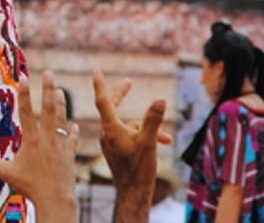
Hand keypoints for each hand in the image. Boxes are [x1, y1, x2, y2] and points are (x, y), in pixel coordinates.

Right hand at [0, 70, 77, 222]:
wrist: (56, 200)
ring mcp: (60, 146)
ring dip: (61, 105)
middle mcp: (47, 139)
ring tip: (60, 91)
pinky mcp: (69, 156)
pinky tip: (75, 125)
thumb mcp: (8, 174)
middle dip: (48, 89)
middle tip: (50, 73)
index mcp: (32, 140)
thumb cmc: (31, 187)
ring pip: (61, 120)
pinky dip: (73, 132)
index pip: (27, 112)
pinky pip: (71, 140)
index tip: (24, 78)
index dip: (25, 94)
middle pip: (48, 109)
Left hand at [92, 69, 168, 209]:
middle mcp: (107, 133)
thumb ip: (152, 120)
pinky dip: (144, 137)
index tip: (96, 69)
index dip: (100, 83)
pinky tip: (162, 143)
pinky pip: (130, 136)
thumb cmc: (138, 169)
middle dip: (122, 96)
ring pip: (129, 126)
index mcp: (110, 128)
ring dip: (148, 128)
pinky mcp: (117, 150)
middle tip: (129, 83)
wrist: (133, 193)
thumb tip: (160, 99)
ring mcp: (111, 142)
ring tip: (167, 140)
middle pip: (112, 108)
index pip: (103, 100)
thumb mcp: (148, 142)